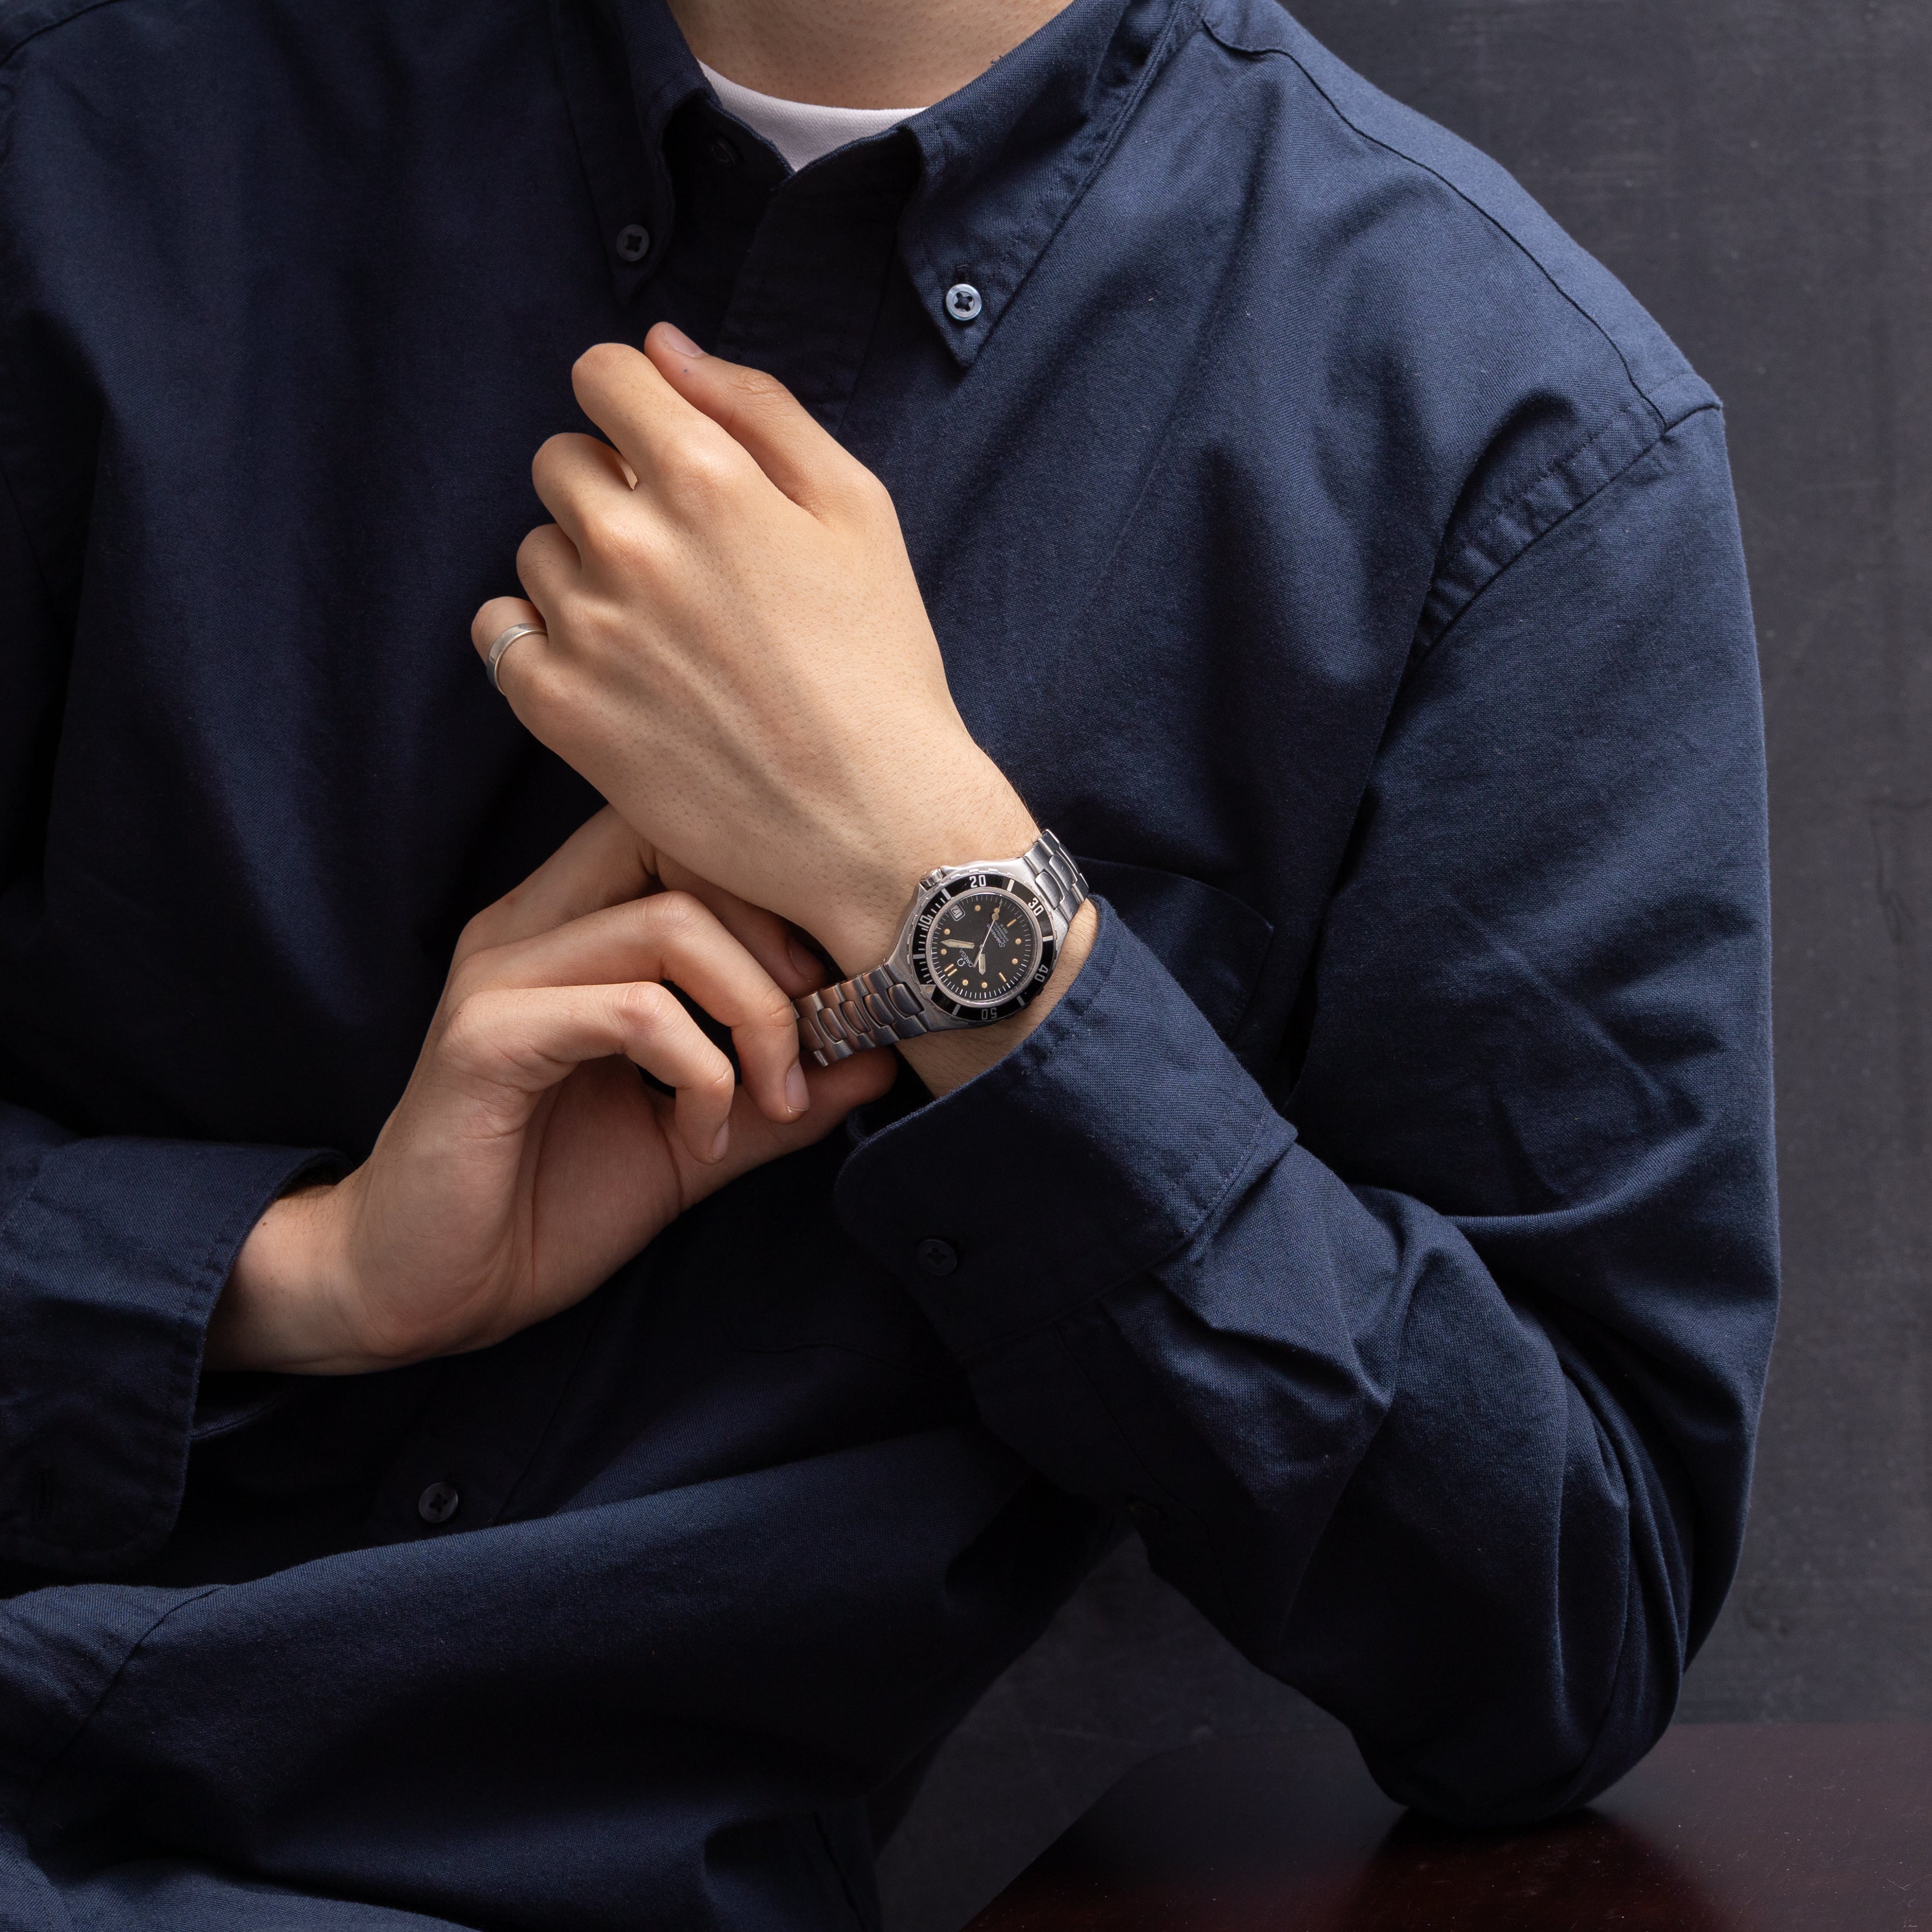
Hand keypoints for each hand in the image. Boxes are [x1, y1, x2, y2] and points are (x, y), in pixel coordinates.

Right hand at [208, 810, 893, 1373]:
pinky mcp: (485, 1038)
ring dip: (754, 1013)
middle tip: (821, 1028)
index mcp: (573, 927)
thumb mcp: (699, 1135)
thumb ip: (782, 1088)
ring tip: (773, 1095)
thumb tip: (885, 1052)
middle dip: (779, 932)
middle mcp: (531, 926)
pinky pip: (631, 1012)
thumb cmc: (549, 1203)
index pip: (688, 831)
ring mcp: (501, 976)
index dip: (780, 893)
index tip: (836, 994)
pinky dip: (700, 1070)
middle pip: (683, 843)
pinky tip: (703, 1133)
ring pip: (670, 924)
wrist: (429, 1291)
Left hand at [469, 324, 1039, 978]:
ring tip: (662, 634)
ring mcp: (587, 627)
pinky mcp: (558, 708)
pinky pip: (499, 633)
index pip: (602, 375)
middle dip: (610, 490)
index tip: (658, 451)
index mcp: (708, 477)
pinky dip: (539, 639)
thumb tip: (662, 347)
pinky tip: (607, 669)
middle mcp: (632, 542)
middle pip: (560, 460)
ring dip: (582, 571)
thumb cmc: (880, 665)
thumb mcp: (857, 509)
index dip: (632, 404)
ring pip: (534, 549)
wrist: (871, 823)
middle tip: (680, 562)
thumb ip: (758, 408)